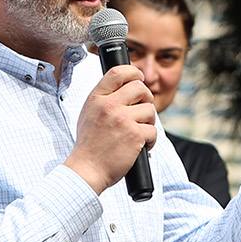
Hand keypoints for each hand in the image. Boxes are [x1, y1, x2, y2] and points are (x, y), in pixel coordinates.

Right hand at [65, 64, 156, 192]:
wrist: (87, 170)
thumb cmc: (89, 144)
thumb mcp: (89, 113)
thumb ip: (104, 99)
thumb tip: (125, 85)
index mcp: (96, 98)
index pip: (118, 72)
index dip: (134, 72)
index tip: (139, 78)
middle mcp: (109, 106)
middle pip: (140, 88)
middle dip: (146, 98)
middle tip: (142, 110)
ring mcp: (122, 120)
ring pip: (150, 110)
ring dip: (149, 122)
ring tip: (138, 133)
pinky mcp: (135, 135)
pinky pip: (153, 130)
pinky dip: (150, 140)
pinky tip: (140, 146)